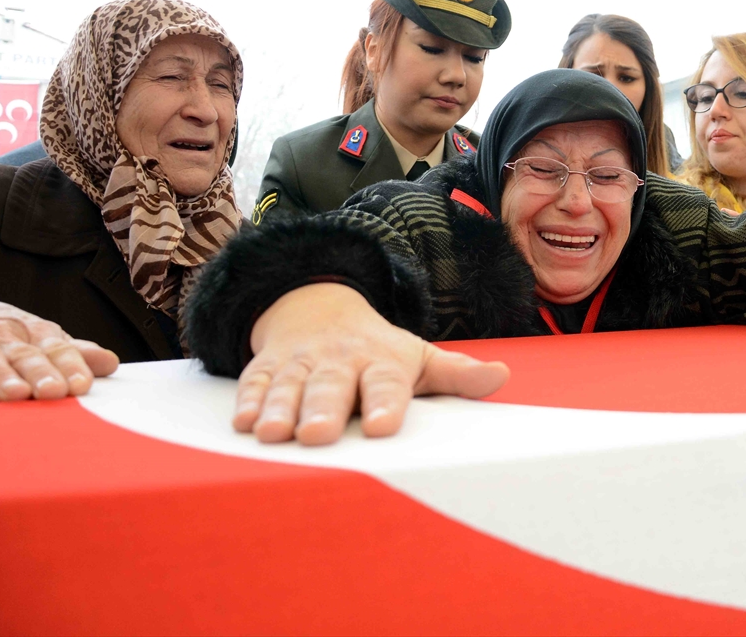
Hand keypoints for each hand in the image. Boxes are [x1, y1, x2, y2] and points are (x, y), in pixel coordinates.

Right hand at [0, 301, 118, 399]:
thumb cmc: (10, 335)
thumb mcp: (43, 340)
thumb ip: (75, 354)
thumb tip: (111, 363)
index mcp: (38, 334)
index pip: (58, 350)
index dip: (70, 366)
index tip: (82, 385)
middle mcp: (9, 336)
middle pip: (27, 355)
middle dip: (41, 372)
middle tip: (54, 391)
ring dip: (3, 375)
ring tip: (17, 393)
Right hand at [235, 283, 509, 445]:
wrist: (319, 310)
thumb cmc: (379, 352)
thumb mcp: (419, 358)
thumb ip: (457, 374)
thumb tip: (501, 377)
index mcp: (381, 361)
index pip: (385, 383)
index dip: (385, 403)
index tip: (384, 427)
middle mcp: (339, 360)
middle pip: (331, 386)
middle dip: (323, 409)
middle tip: (318, 435)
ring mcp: (301, 362)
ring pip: (289, 385)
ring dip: (280, 408)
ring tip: (274, 434)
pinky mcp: (268, 366)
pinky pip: (255, 381)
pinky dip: (248, 399)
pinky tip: (243, 422)